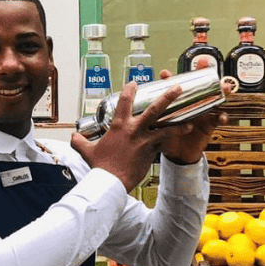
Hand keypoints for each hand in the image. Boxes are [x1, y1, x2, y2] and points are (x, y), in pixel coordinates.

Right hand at [70, 80, 184, 191]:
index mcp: (119, 125)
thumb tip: (74, 136)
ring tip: (190, 119)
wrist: (110, 182)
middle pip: (154, 109)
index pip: (125, 100)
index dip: (130, 89)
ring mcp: (144, 141)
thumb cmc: (100, 166)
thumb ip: (80, 141)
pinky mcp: (151, 152)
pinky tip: (183, 135)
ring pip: (166, 127)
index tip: (134, 83)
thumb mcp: (87, 151)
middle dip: (167, 96)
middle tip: (176, 87)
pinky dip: (174, 139)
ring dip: (179, 122)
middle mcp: (134, 130)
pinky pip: (165, 143)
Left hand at [155, 68, 233, 164]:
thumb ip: (148, 119)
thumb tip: (130, 114)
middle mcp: (188, 105)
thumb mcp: (157, 127)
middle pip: (195, 86)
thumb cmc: (167, 138)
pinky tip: (223, 116)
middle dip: (199, 73)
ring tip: (225, 87)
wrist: (177, 156)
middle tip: (202, 62)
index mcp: (174, 105)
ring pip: (212, 99)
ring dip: (220, 92)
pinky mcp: (208, 125)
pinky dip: (221, 117)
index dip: (168, 79)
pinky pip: (217, 120)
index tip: (164, 73)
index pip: (170, 88)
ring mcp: (200, 113)